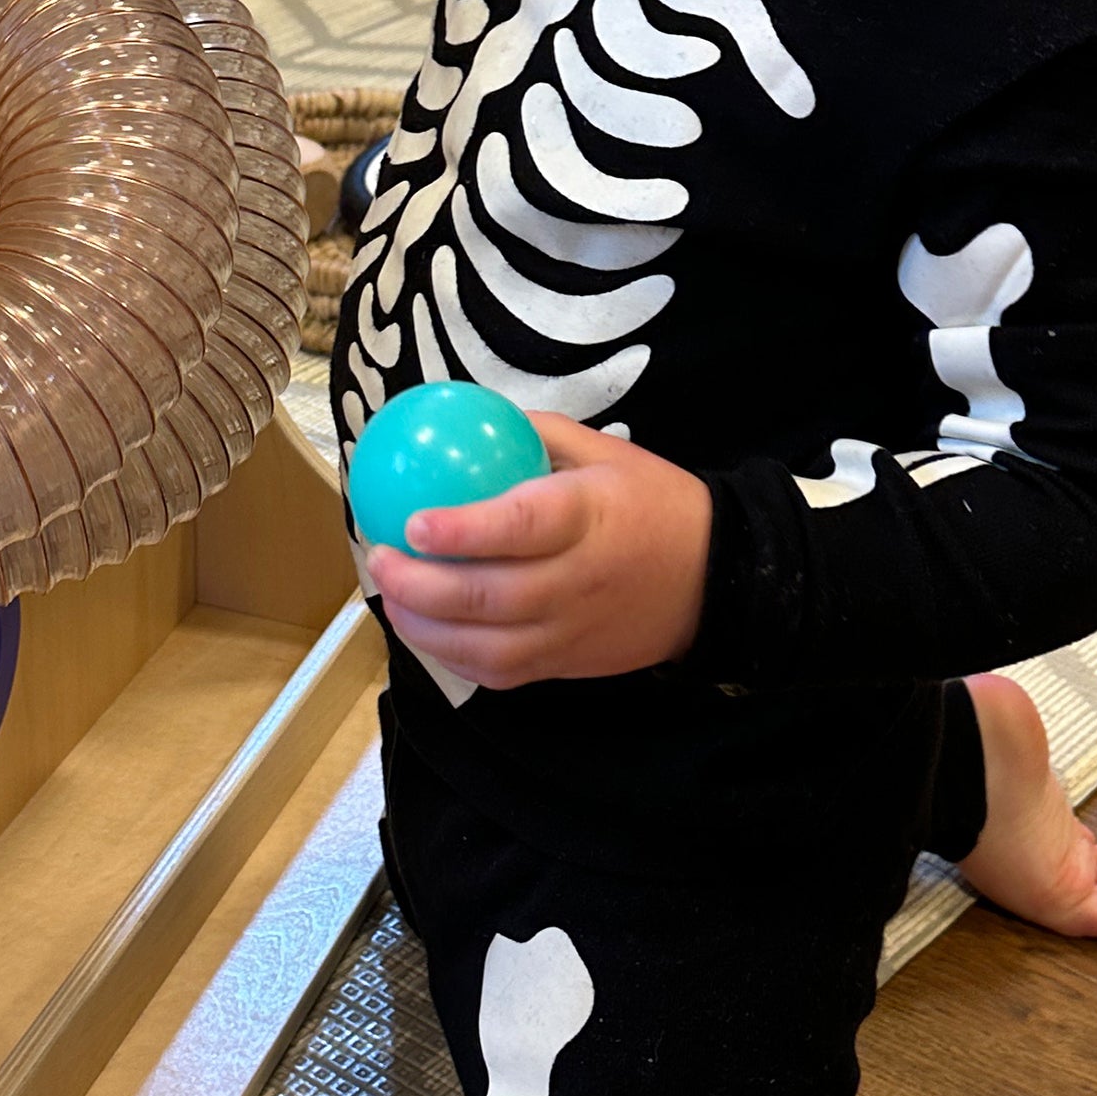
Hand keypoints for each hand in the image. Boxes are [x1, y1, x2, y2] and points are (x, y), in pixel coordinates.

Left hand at [364, 416, 711, 690]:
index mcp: (586, 517)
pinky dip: (456, 658)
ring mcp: (572, 632)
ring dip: (425, 628)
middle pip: (486, 596)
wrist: (717, 578)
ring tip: (392, 599)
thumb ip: (533, 435)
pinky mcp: (569, 665)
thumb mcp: (602, 450)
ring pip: (485, 646)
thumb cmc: (652, 503)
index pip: (518, 528)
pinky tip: (428, 632)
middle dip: (418, 585)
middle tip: (380, 559)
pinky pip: (501, 673)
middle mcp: (576, 581)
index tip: (412, 522)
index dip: (461, 530)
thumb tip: (462, 422)